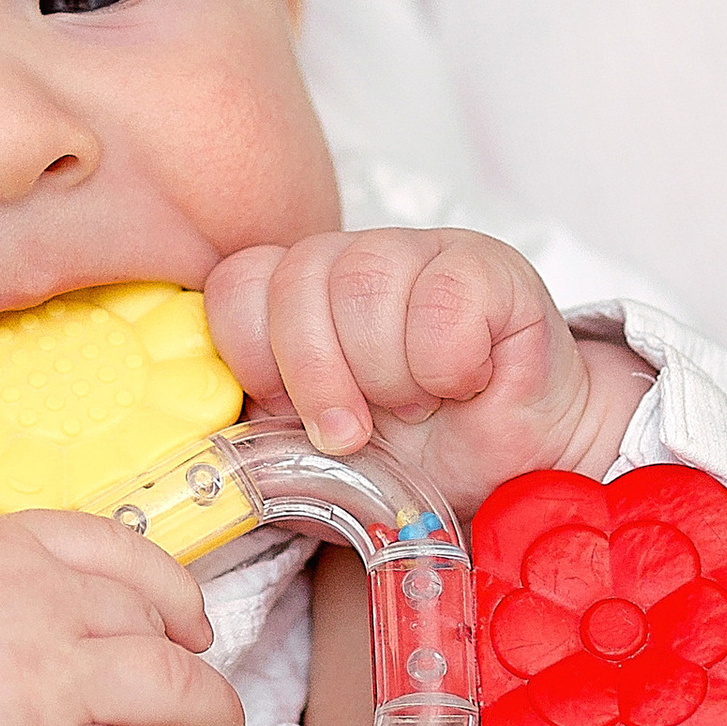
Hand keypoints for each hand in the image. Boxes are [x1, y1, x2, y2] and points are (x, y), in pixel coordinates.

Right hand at [0, 511, 289, 725]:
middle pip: (159, 625)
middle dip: (191, 662)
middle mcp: (42, 601)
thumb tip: (47, 616)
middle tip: (193, 696)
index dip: (167, 593)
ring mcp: (53, 683)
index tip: (180, 624)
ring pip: (177, 691)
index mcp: (2, 546)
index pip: (121, 552)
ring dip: (214, 720)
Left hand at [206, 227, 653, 519]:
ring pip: (367, 285)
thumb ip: (260, 441)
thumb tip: (214, 449)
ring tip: (419, 406)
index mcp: (297, 295)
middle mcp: (351, 259)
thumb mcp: (313, 462)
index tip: (284, 409)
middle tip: (356, 432)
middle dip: (320, 378)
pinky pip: (443, 304)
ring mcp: (420, 251)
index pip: (238, 283)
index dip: (252, 354)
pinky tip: (466, 384)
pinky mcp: (488, 266)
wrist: (511, 473)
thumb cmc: (411, 460)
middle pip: (299, 280)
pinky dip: (449, 367)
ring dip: (389, 377)